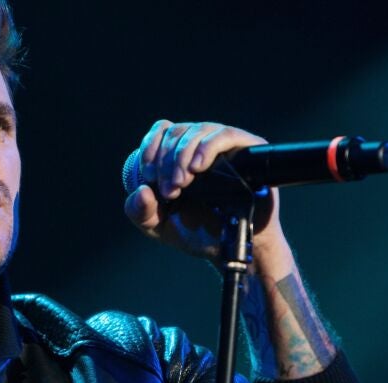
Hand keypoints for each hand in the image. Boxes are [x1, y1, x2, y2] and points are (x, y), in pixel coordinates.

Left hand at [123, 120, 286, 264]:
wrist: (230, 248)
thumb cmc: (195, 232)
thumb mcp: (157, 225)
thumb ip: (139, 211)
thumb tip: (142, 191)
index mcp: (179, 153)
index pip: (163, 130)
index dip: (151, 147)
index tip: (149, 176)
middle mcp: (201, 143)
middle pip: (177, 131)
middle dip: (166, 161)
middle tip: (170, 192)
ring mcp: (225, 145)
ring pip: (199, 131)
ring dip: (183, 156)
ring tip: (181, 185)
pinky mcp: (248, 149)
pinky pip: (226, 135)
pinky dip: (207, 148)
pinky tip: (197, 168)